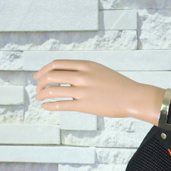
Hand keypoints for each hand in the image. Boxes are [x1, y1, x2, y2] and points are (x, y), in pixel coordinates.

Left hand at [32, 59, 165, 125]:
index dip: (43, 70)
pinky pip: (61, 104)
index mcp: (86, 65)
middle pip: (51, 76)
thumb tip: (66, 76)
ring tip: (39, 98)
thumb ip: (83, 71)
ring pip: (53, 90)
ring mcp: (83, 90)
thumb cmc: (118, 85)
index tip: (38, 76)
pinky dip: (50, 105)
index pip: (57, 64)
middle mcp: (82, 76)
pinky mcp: (84, 105)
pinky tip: (46, 106)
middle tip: (38, 89)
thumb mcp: (100, 70)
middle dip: (40, 83)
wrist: (132, 97)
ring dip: (42, 95)